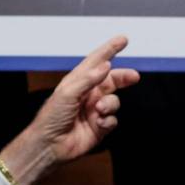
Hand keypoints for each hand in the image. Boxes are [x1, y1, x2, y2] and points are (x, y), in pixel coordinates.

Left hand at [0, 35, 139, 184]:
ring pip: (114, 101)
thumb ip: (87, 79)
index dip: (110, 50)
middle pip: (112, 80)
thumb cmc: (52, 117)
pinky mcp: (100, 126)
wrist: (50, 145)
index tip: (123, 40)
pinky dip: (108, 120)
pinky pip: (113, 119)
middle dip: (123, 77)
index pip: (96, 62)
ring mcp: (95, 110)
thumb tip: (106, 66)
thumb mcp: (67, 93)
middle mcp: (88, 94)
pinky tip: (98, 124)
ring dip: (110, 104)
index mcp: (78, 82)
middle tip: (134, 76)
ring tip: (99, 110)